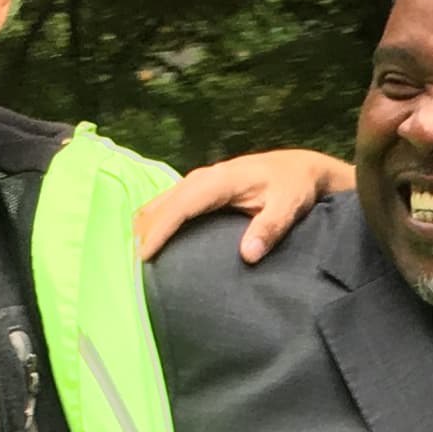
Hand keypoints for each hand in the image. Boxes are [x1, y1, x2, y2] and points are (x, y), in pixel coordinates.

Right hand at [132, 149, 354, 263]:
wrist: (300, 168)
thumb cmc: (295, 187)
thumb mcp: (289, 206)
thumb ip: (269, 228)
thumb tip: (247, 255)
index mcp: (221, 180)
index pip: (182, 205)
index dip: (161, 229)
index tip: (145, 254)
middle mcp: (205, 177)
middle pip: (165, 202)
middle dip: (146, 229)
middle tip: (132, 262)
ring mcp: (202, 181)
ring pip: (164, 200)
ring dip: (147, 223)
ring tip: (134, 253)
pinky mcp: (203, 188)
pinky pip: (172, 202)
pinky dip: (157, 218)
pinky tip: (150, 237)